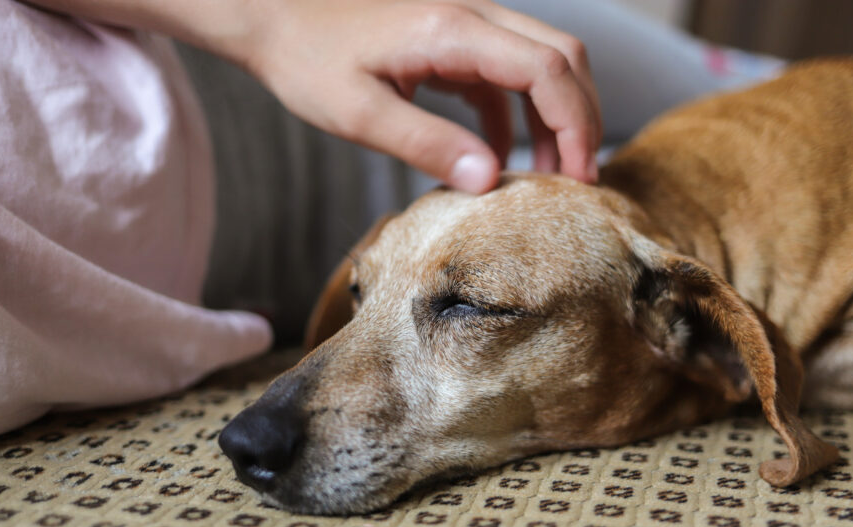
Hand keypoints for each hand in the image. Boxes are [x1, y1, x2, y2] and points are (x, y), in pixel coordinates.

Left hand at [242, 1, 602, 192]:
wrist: (270, 12)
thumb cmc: (304, 57)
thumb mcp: (358, 113)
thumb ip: (426, 145)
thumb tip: (490, 181)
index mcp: (453, 30)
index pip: (548, 69)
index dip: (577, 124)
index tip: (578, 179)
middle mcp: (470, 16)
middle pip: (562, 57)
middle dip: (581, 120)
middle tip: (577, 183)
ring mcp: (463, 24)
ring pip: (540, 62)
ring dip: (554, 118)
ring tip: (546, 179)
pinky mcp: (450, 40)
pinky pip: (504, 74)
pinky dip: (516, 116)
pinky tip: (497, 159)